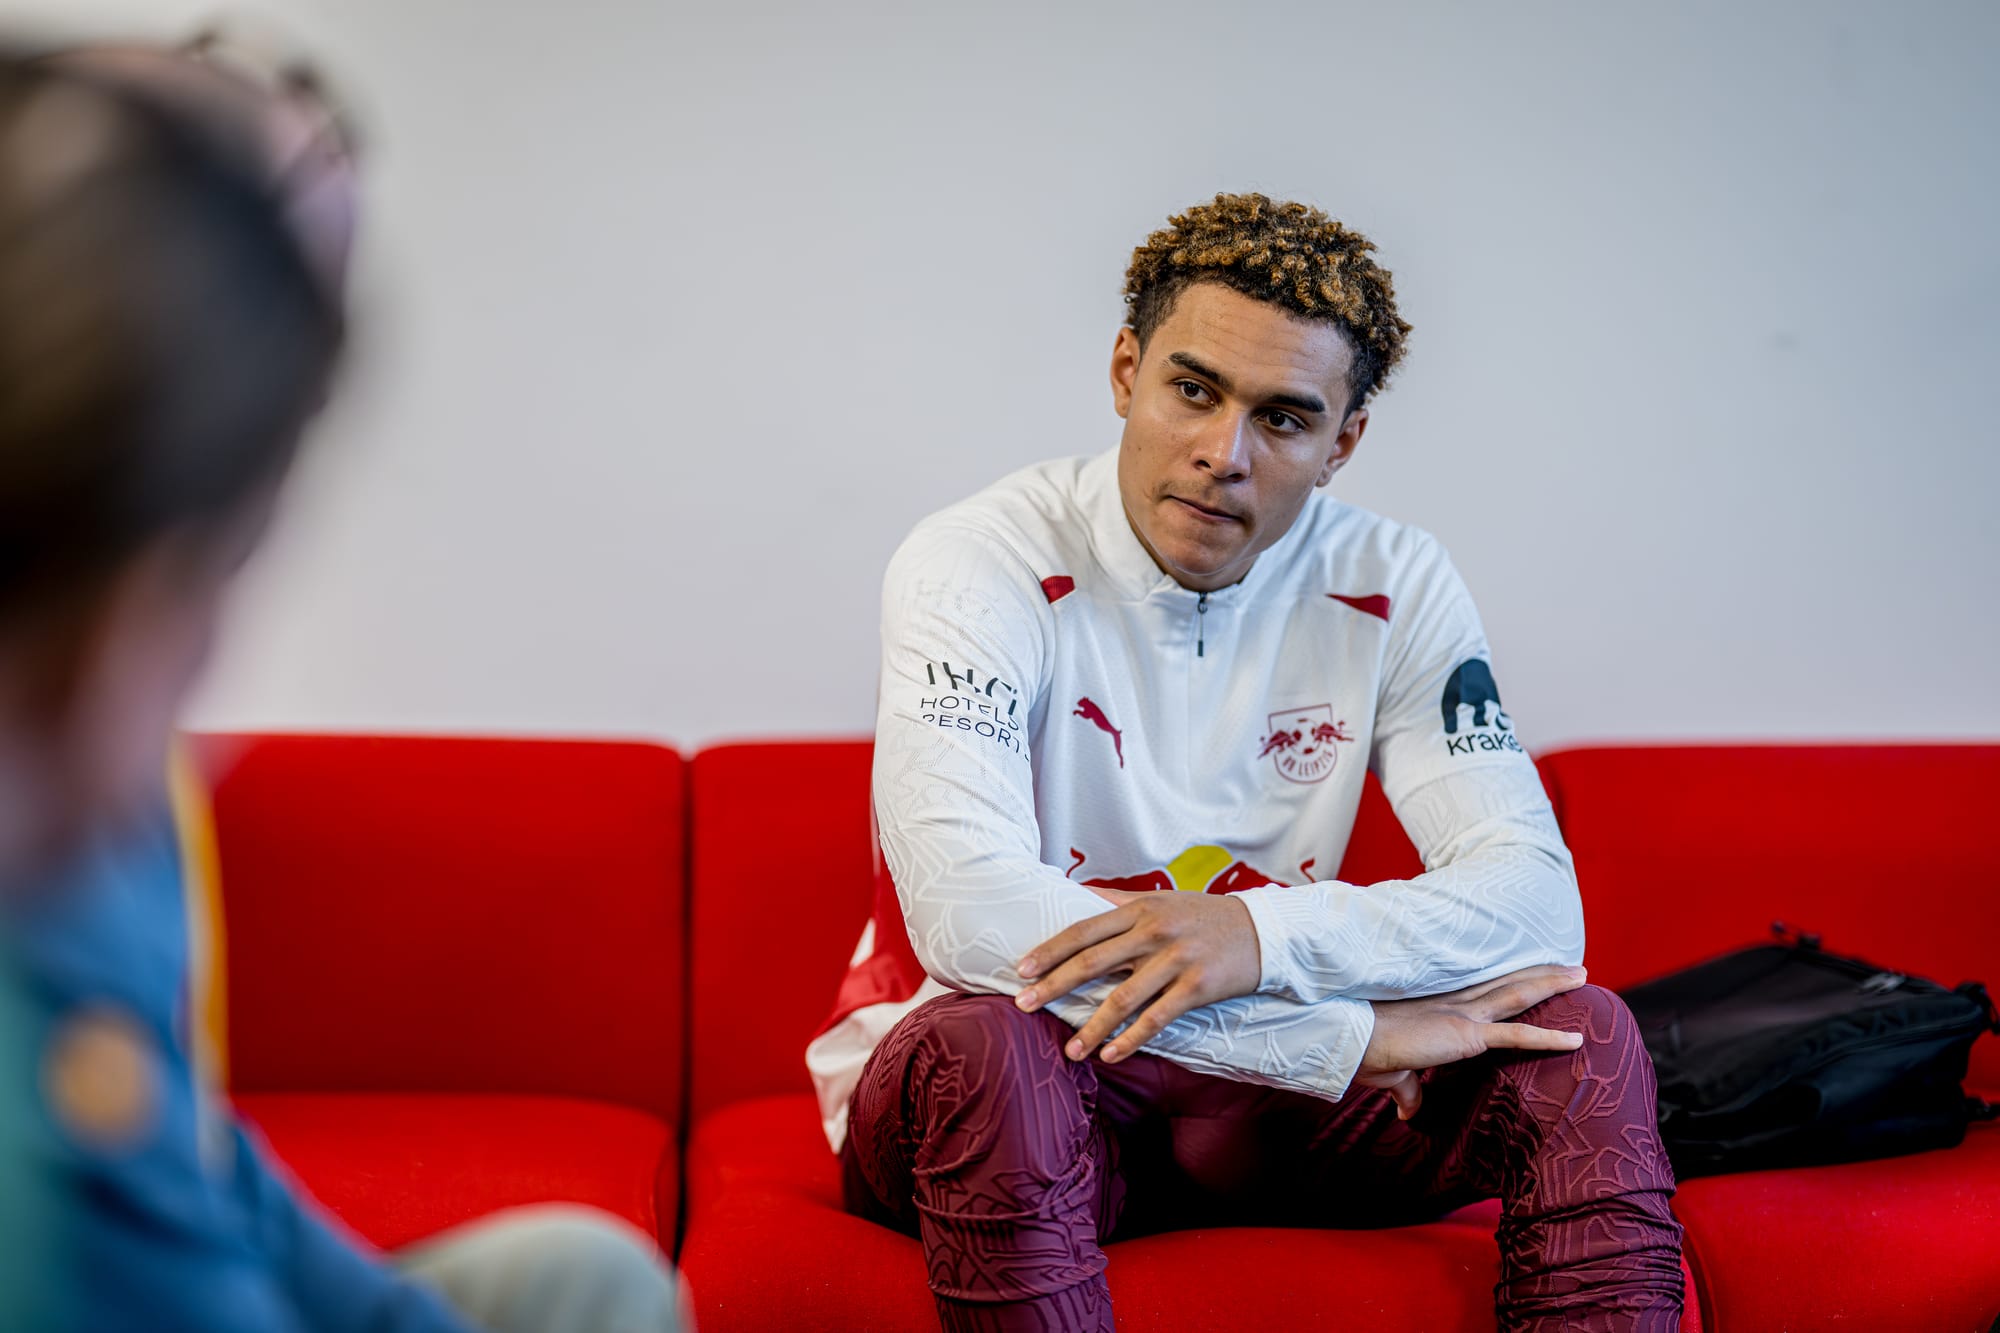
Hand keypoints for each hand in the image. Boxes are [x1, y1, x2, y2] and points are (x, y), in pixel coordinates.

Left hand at [1012, 887, 1261, 1063]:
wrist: (1262, 930)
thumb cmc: (1203, 916)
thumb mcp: (1161, 899)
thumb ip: (1119, 901)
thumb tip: (1076, 894)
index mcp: (1139, 909)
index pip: (1084, 932)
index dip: (1050, 951)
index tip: (1021, 970)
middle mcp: (1153, 933)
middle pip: (1092, 963)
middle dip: (1054, 986)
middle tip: (1023, 1006)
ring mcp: (1175, 961)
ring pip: (1122, 998)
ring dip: (1092, 1027)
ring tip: (1070, 1050)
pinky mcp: (1196, 988)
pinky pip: (1156, 1019)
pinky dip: (1131, 1039)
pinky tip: (1111, 1054)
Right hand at [1355, 964, 1588, 1119]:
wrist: (1352, 1039)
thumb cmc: (1364, 1052)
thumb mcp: (1394, 1073)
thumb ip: (1410, 1091)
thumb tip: (1410, 1113)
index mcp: (1439, 1007)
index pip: (1483, 990)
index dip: (1508, 980)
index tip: (1530, 972)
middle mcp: (1455, 1004)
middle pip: (1507, 983)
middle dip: (1540, 973)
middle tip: (1571, 965)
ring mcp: (1463, 1016)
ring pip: (1518, 995)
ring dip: (1551, 984)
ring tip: (1582, 974)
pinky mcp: (1465, 1035)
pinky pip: (1516, 1035)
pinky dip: (1548, 1037)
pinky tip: (1575, 1039)